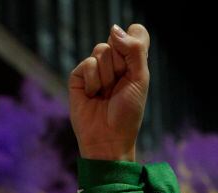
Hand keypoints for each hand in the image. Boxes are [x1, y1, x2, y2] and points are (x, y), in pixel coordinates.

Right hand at [69, 24, 149, 160]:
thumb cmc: (127, 112)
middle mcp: (113, 62)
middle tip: (119, 86)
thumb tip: (114, 29)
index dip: (135, 44)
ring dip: (107, 76)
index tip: (133, 67)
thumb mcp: (139, 79)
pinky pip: (87, 64)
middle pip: (116, 39)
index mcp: (132, 61)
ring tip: (105, 94)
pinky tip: (93, 96)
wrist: (108, 138)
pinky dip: (93, 82)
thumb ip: (134, 50)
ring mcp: (95, 69)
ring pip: (101, 50)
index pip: (136, 32)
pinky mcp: (78, 77)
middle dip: (120, 64)